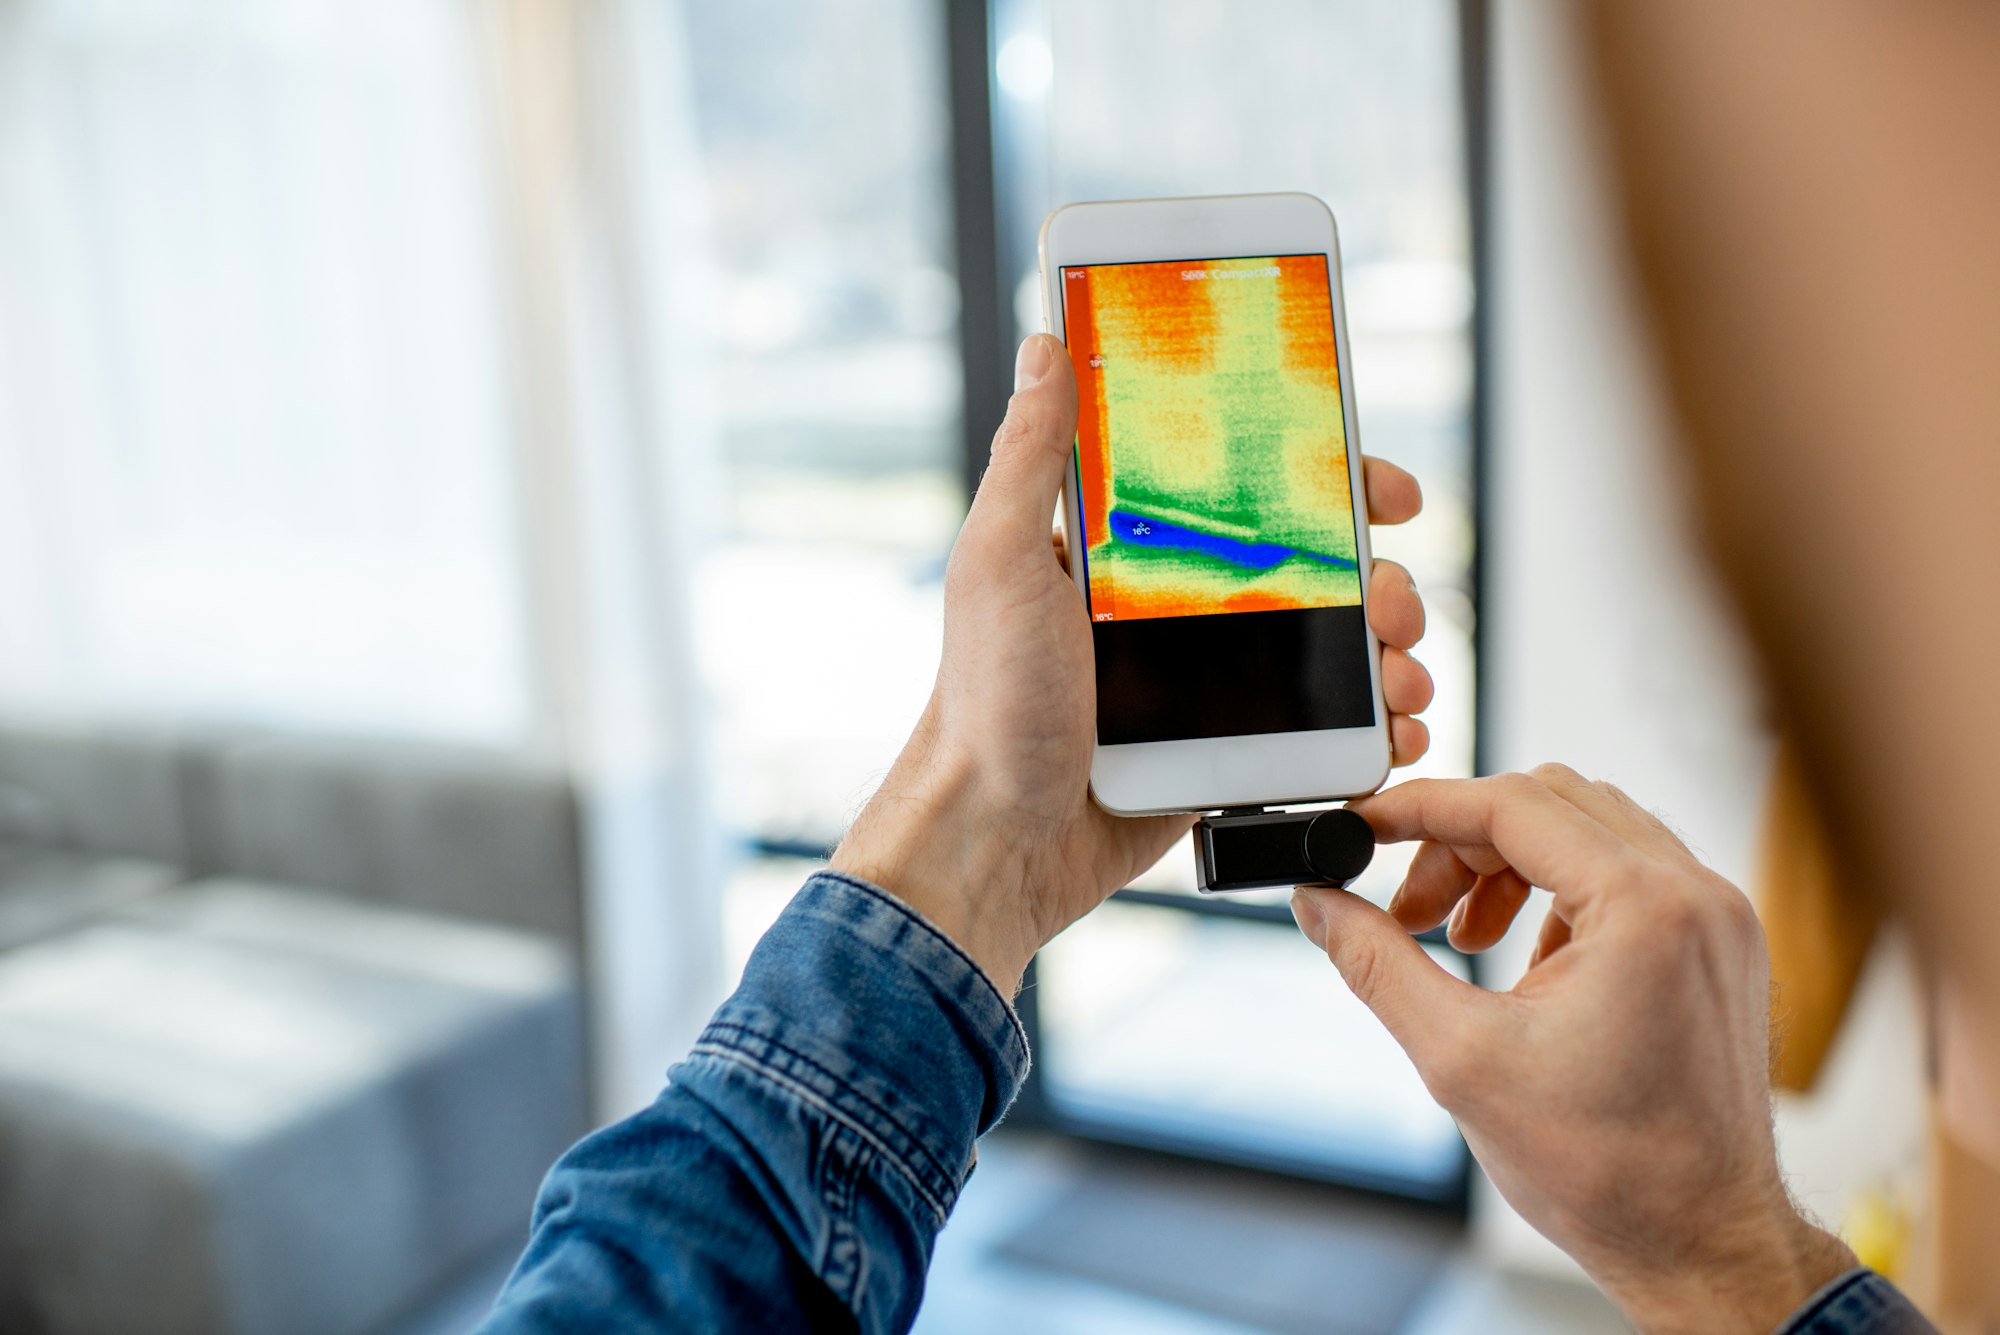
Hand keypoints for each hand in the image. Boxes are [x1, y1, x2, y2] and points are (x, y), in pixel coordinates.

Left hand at [833, 334, 1434, 992]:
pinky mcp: (1224, 749)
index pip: (1247, 488)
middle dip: (1379, 578)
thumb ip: (1028, 456)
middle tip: (1393, 606)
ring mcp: (1207, 681)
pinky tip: (1399, 734)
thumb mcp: (999, 561)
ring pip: (1333, 647)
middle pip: (1314, 568)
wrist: (993, 841)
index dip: (1326, 480)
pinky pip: (1321, 728)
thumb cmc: (983, 703)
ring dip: (1392, 653)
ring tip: (1403, 681)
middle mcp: (1176, 606)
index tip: (1382, 492)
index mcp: (1129, 550)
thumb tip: (1045, 345)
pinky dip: (1375, 728)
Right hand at [1291, 767, 1854, 1333]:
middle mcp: (1696, 894)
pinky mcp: (1719, 943)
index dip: (1421, 808)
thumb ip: (1377, 963)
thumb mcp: (1460, 1058)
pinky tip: (1522, 963)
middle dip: (1461, 842)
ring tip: (1459, 937)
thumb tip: (1318, 904)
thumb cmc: (1607, 1170)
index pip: (1512, 804)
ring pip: (1590, 829)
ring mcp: (1717, 916)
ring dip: (1509, 865)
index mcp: (1646, 907)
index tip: (1362, 825)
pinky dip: (1559, 893)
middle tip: (1407, 910)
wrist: (1702, 1245)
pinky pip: (1626, 873)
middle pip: (1551, 802)